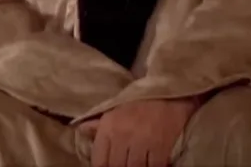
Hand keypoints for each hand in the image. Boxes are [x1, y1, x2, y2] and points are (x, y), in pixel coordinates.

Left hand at [81, 98, 198, 166]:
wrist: (169, 92)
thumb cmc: (140, 101)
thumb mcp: (114, 108)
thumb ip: (97, 124)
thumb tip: (81, 130)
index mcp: (108, 127)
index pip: (99, 161)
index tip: (110, 166)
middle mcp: (122, 136)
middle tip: (126, 164)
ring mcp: (142, 142)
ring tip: (139, 163)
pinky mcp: (161, 147)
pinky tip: (154, 164)